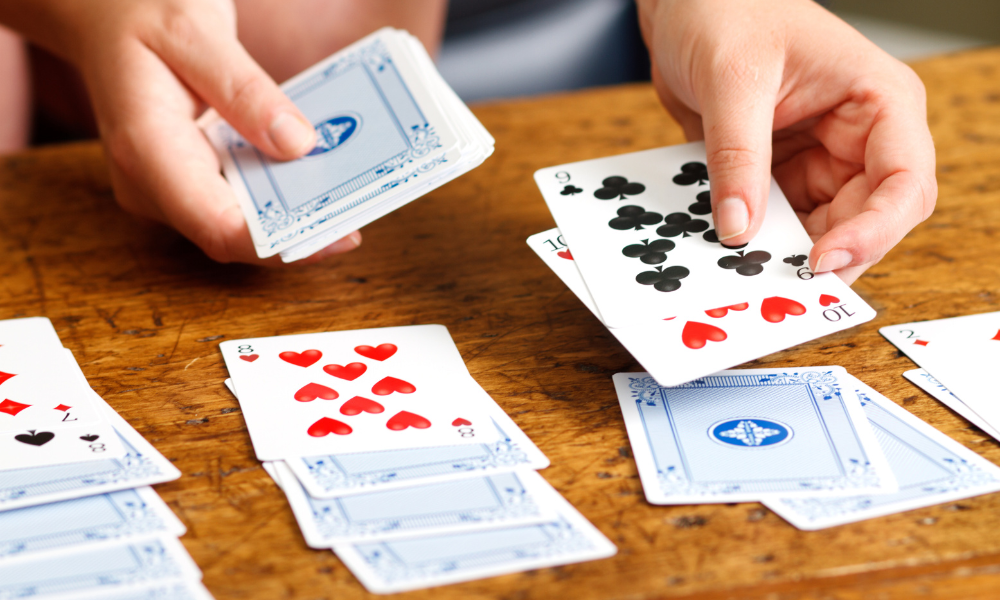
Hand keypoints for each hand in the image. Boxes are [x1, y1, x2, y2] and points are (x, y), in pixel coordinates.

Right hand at [0, 0, 360, 263]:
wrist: (101, 10)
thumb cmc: (139, 11)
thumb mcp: (195, 30)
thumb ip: (245, 89)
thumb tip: (298, 145)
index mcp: (145, 150)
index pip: (219, 228)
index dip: (282, 244)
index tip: (340, 235)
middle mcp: (151, 184)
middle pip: (235, 236)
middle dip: (299, 233)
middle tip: (362, 211)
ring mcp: (167, 188)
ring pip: (239, 226)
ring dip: (294, 217)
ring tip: (352, 197)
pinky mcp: (187, 180)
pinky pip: (238, 202)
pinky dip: (278, 196)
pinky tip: (318, 179)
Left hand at [637, 0, 936, 282]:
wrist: (686, 3)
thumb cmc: (727, 9)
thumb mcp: (732, 79)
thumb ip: (737, 155)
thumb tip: (739, 229)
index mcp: (879, 102)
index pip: (905, 183)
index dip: (873, 231)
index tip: (821, 261)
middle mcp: (859, 138)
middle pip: (867, 221)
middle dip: (825, 254)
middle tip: (777, 282)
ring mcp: (820, 160)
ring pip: (822, 231)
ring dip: (787, 253)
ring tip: (747, 272)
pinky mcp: (781, 175)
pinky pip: (779, 222)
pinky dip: (758, 240)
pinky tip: (730, 251)